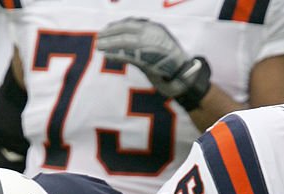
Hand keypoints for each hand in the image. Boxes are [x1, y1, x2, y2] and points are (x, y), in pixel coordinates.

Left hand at [96, 17, 210, 110]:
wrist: (184, 79)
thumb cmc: (170, 68)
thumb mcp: (156, 49)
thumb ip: (143, 44)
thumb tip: (124, 44)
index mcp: (156, 29)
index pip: (133, 24)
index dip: (117, 26)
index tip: (107, 30)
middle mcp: (153, 34)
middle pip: (127, 29)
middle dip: (111, 32)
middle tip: (99, 37)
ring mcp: (151, 46)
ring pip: (125, 41)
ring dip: (110, 43)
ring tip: (99, 46)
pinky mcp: (148, 59)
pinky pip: (128, 55)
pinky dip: (116, 54)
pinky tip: (107, 55)